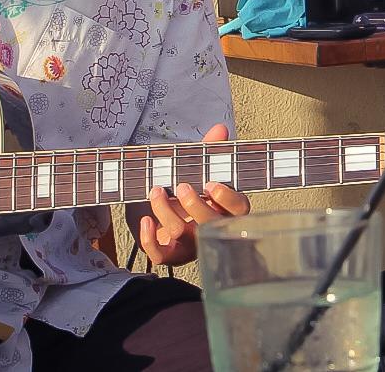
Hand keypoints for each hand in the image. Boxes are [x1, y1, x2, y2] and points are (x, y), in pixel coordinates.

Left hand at [137, 124, 251, 267]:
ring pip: (182, 234)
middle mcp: (211, 228)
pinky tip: (146, 220)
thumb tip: (220, 129)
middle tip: (181, 186)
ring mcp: (190, 244)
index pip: (239, 209)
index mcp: (224, 208)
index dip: (228, 199)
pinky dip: (150, 239)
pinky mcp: (168, 254)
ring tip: (156, 191)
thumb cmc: (182, 188)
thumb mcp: (194, 168)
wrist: (155, 208)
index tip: (212, 184)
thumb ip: (208, 150)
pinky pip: (160, 256)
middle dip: (195, 205)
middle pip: (211, 224)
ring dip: (166, 211)